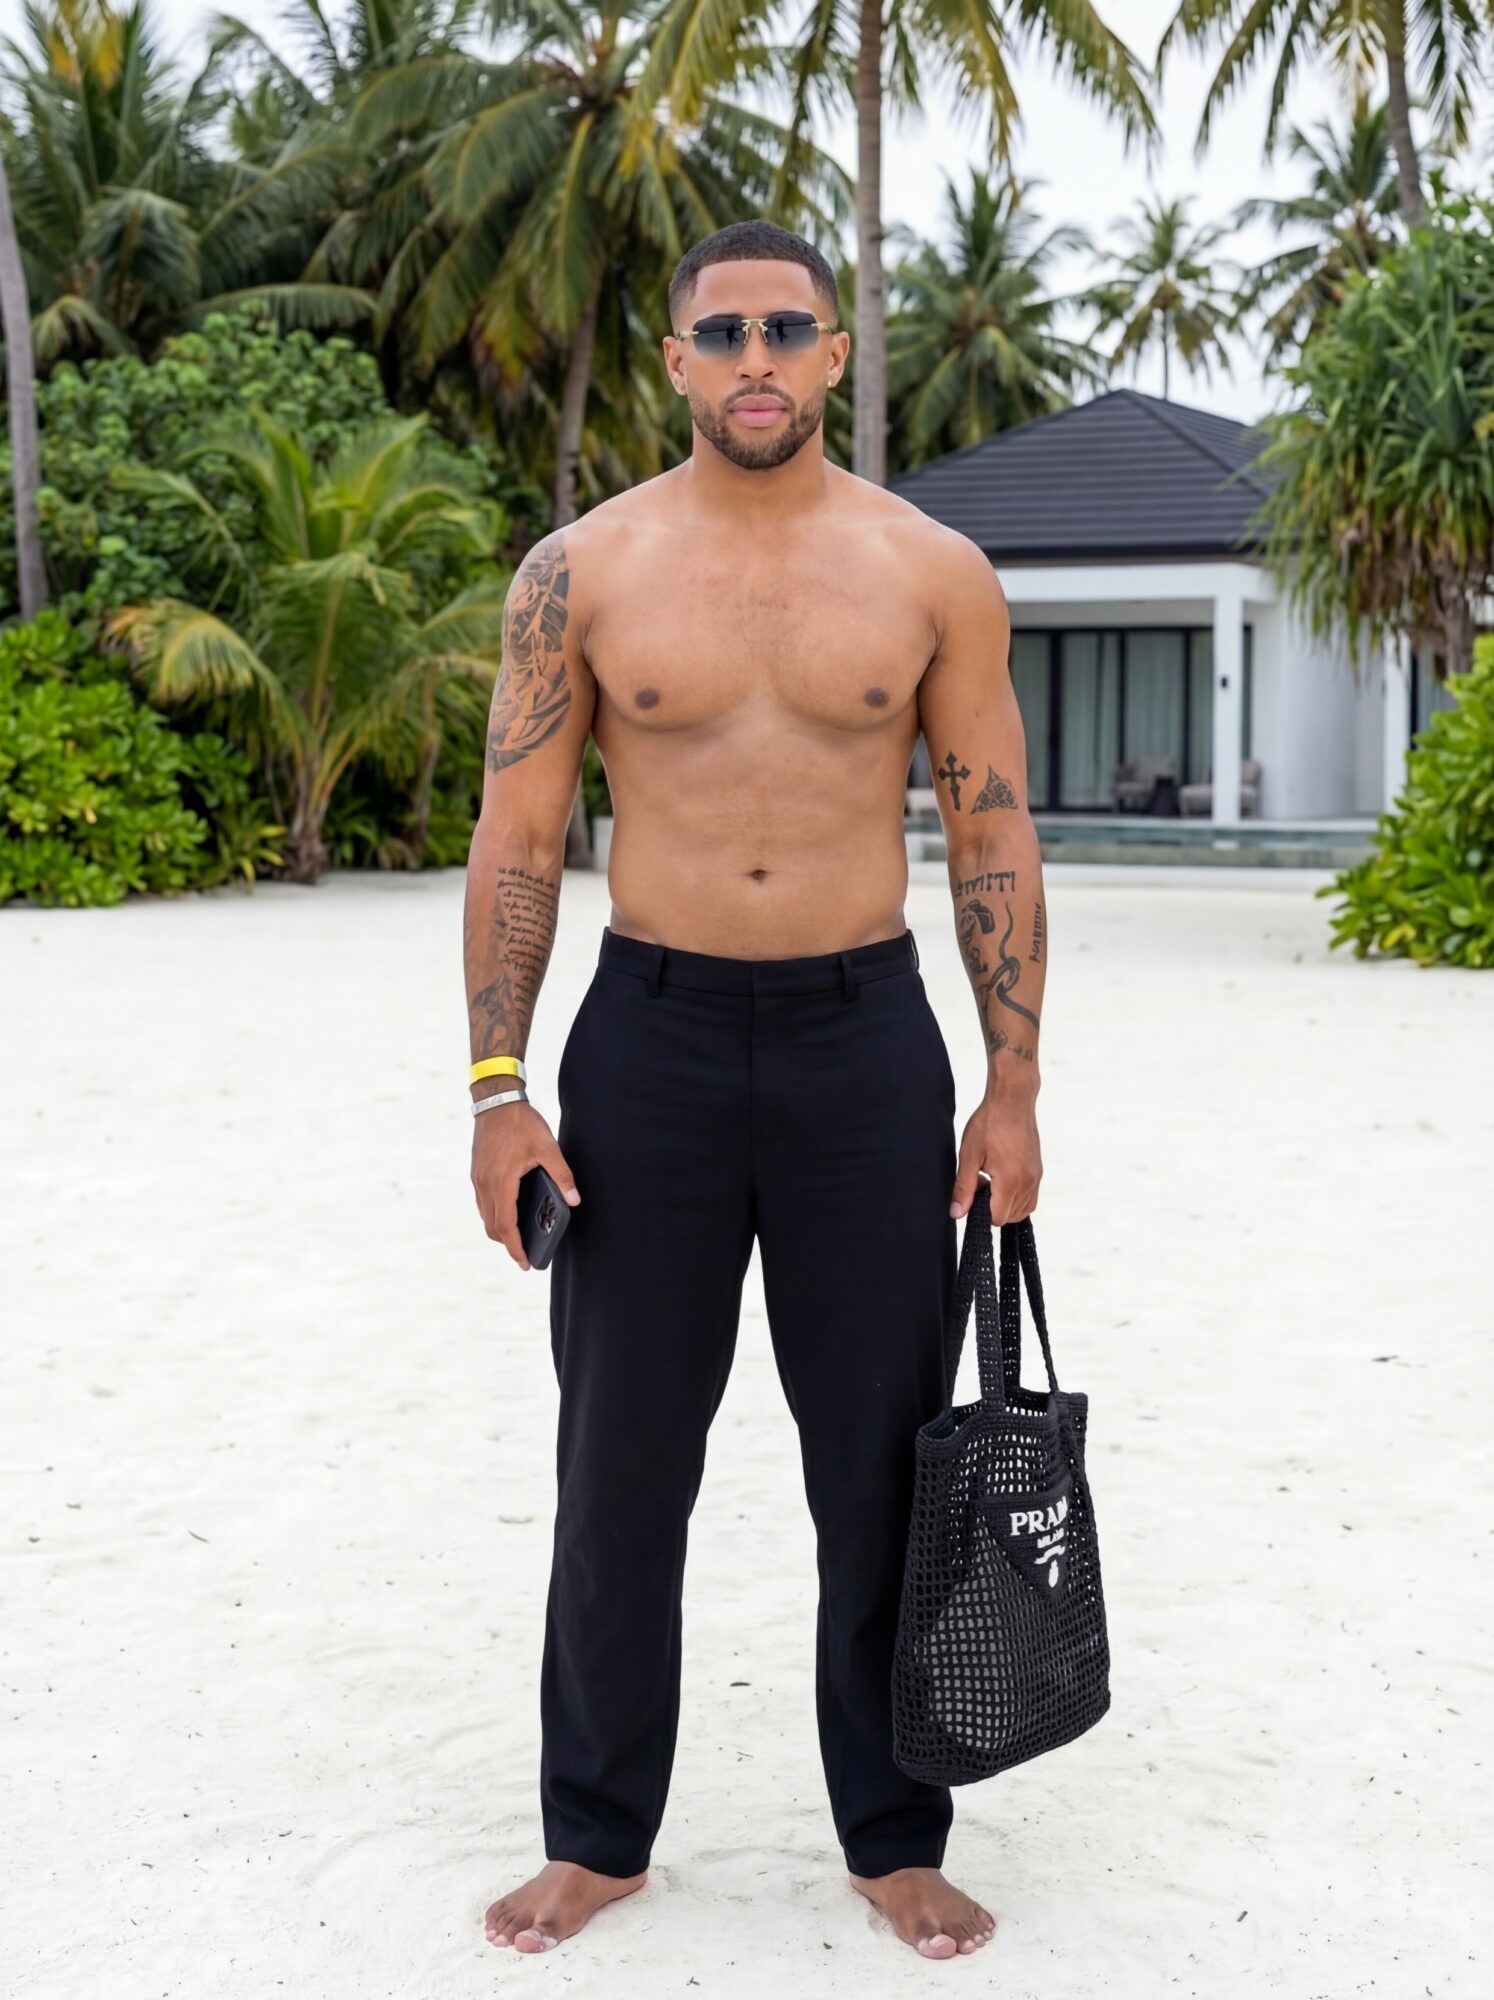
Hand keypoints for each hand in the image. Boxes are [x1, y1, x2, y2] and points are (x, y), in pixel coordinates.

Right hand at [472, 1101, 580, 1269]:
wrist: (496, 1101)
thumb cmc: (521, 1123)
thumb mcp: (548, 1147)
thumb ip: (561, 1175)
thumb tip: (574, 1200)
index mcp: (501, 1181)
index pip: (505, 1226)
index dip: (515, 1247)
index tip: (524, 1263)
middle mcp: (484, 1184)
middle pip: (492, 1227)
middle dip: (508, 1244)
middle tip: (525, 1254)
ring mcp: (478, 1178)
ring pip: (485, 1215)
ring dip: (500, 1230)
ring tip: (520, 1237)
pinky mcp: (477, 1172)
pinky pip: (483, 1202)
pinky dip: (494, 1214)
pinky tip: (511, 1212)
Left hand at [950, 1089, 1040, 1222]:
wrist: (1012, 1100)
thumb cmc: (989, 1123)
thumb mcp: (969, 1155)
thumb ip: (963, 1188)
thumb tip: (957, 1214)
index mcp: (1010, 1181)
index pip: (997, 1218)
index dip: (981, 1210)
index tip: (974, 1188)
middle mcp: (1028, 1182)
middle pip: (1010, 1217)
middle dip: (992, 1207)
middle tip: (980, 1180)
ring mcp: (1036, 1177)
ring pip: (1022, 1209)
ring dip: (1005, 1203)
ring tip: (991, 1178)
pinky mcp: (1038, 1170)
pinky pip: (1030, 1197)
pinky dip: (1016, 1197)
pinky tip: (1002, 1178)